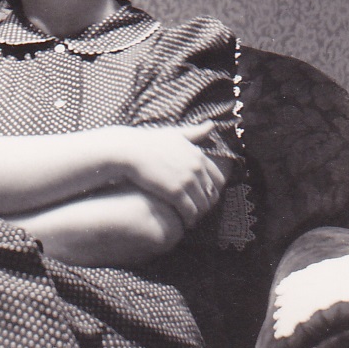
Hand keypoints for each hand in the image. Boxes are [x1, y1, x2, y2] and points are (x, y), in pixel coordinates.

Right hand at [111, 120, 225, 227]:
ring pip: (202, 204)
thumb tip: (211, 124)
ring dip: (199, 214)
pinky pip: (190, 211)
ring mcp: (187, 180)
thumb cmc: (149, 142)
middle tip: (201, 211)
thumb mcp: (175, 134)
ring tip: (194, 219)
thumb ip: (195, 133)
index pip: (218, 178)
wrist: (130, 151)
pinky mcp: (176, 192)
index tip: (207, 196)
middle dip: (207, 204)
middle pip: (211, 193)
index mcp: (198, 155)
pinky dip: (190, 219)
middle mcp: (196, 168)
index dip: (214, 190)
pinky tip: (186, 222)